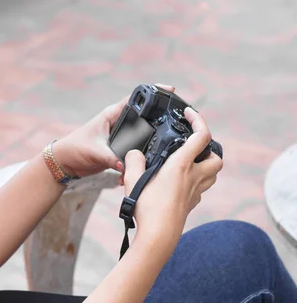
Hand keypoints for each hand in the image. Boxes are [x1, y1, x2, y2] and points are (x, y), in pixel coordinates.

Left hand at [51, 84, 174, 179]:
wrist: (66, 162)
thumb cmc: (75, 148)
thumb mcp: (94, 151)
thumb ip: (110, 158)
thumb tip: (124, 165)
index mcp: (112, 115)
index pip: (135, 99)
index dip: (153, 92)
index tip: (169, 89)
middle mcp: (118, 123)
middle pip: (144, 116)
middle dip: (159, 118)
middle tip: (176, 121)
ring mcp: (120, 136)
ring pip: (142, 134)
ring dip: (151, 141)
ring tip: (165, 146)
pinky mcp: (119, 149)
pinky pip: (135, 151)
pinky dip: (139, 159)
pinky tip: (141, 166)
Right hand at [123, 107, 222, 243]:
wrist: (157, 236)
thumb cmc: (146, 206)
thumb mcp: (132, 178)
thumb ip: (133, 160)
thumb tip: (134, 153)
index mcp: (181, 165)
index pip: (201, 136)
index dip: (198, 120)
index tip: (189, 113)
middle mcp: (193, 176)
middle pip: (216, 158)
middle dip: (209, 149)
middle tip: (192, 145)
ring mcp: (195, 192)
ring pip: (212, 174)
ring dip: (206, 165)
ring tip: (187, 161)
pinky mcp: (191, 204)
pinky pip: (200, 188)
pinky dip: (195, 181)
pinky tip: (178, 182)